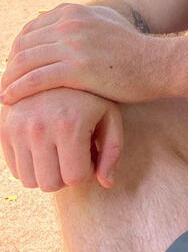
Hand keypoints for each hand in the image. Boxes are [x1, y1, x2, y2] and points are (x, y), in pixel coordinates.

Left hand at [0, 3, 165, 104]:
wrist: (159, 65)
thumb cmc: (133, 52)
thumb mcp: (104, 26)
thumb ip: (80, 25)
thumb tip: (58, 29)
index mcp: (73, 12)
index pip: (30, 30)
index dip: (16, 51)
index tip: (13, 69)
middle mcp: (70, 23)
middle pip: (23, 46)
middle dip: (10, 66)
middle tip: (3, 84)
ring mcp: (73, 44)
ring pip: (24, 63)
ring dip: (8, 80)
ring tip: (2, 94)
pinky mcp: (77, 68)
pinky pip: (35, 80)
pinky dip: (17, 90)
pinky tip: (9, 101)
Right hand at [0, 88, 123, 190]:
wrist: (56, 68)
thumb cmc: (90, 96)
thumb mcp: (110, 116)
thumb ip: (113, 151)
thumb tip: (107, 184)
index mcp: (69, 125)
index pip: (75, 178)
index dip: (87, 170)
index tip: (90, 153)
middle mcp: (39, 128)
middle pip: (50, 184)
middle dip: (66, 175)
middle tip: (74, 154)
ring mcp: (17, 128)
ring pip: (29, 181)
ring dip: (46, 173)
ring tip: (59, 150)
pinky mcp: (3, 129)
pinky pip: (15, 169)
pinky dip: (31, 165)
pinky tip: (44, 146)